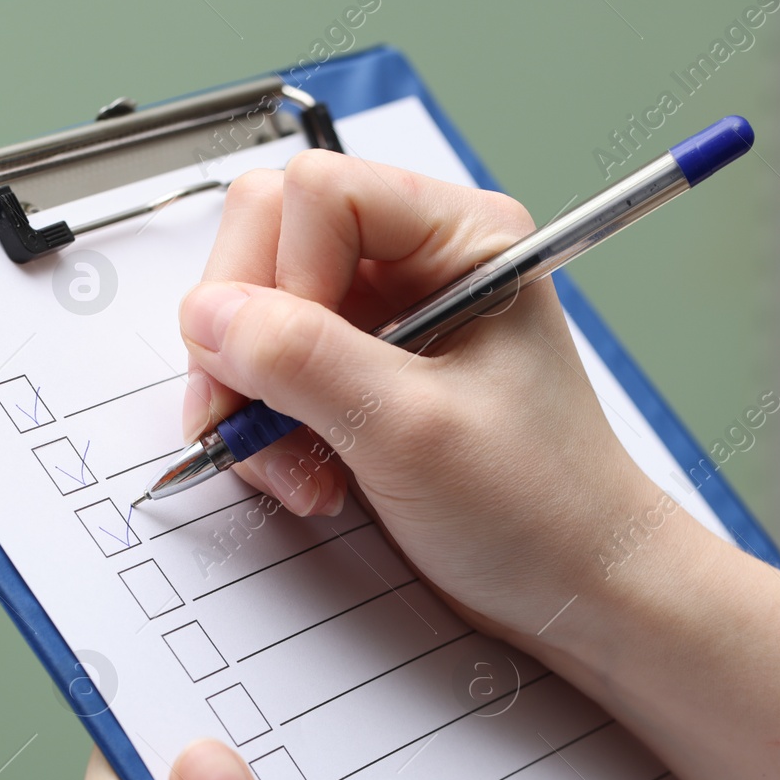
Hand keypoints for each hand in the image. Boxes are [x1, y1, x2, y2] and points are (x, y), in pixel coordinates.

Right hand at [178, 150, 709, 658]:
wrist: (571, 587)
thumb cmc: (540, 506)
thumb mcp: (414, 431)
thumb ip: (304, 360)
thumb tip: (208, 314)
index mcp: (458, 238)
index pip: (318, 192)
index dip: (286, 275)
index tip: (296, 367)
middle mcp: (414, 262)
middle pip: (266, 236)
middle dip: (244, 337)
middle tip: (255, 421)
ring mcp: (380, 316)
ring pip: (251, 306)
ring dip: (248, 394)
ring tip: (298, 473)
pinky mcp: (353, 372)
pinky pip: (263, 367)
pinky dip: (264, 427)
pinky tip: (307, 477)